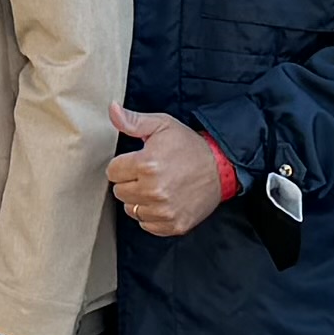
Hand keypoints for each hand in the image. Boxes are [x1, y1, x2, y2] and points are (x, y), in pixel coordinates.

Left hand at [105, 108, 234, 236]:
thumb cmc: (189, 146)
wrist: (221, 167)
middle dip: (130, 181)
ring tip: (157, 187)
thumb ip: (133, 121)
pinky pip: (146, 224)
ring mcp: (164, 210)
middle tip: (149, 174)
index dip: (123, 164)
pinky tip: (163, 201)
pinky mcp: (174, 224)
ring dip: (139, 199)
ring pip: (131, 209)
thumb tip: (112, 110)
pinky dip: (151, 214)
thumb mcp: (162, 125)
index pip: (112, 172)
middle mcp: (154, 190)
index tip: (137, 161)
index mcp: (147, 164)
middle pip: (119, 192)